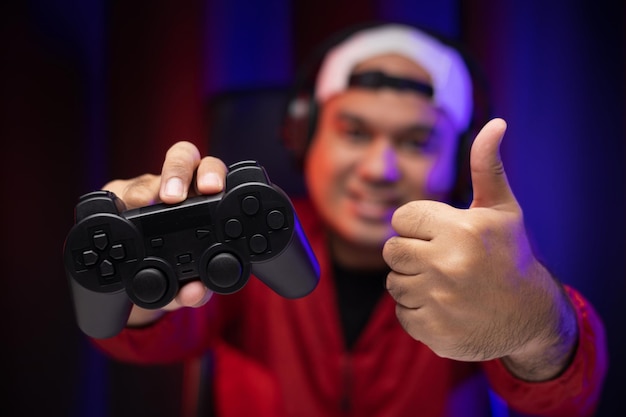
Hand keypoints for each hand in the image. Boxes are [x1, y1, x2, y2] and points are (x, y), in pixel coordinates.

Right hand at [102, 141, 227, 325]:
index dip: (212, 174)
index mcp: (207, 201)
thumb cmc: (178, 271)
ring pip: (148, 176)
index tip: (211, 189)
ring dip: (146, 189)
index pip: (213, 171)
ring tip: (144, 204)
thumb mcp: (190, 282)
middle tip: (174, 197)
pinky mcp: (116, 201)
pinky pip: (114, 195)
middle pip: (184, 157)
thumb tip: (195, 292)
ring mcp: (147, 192)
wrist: (140, 279)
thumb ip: (195, 288)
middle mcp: (179, 189)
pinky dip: (117, 205)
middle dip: (179, 172)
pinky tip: (116, 218)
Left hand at [383, 118, 577, 379]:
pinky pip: (402, 312)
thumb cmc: (510, 254)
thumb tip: (495, 123)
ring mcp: (439, 301)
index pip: (401, 218)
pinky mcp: (433, 331)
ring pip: (393, 282)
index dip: (417, 225)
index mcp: (460, 230)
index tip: (440, 234)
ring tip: (445, 283)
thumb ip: (487, 167)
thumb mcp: (502, 209)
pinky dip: (418, 310)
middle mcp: (447, 265)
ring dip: (413, 282)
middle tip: (441, 259)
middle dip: (411, 252)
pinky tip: (445, 306)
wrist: (530, 315)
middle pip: (391, 250)